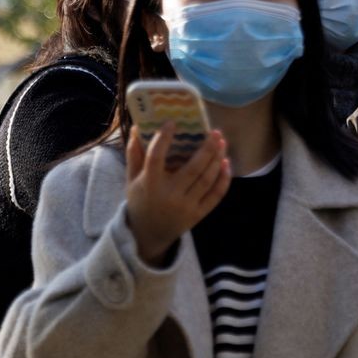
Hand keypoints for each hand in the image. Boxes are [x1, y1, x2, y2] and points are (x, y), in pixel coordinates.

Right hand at [125, 124, 230, 266]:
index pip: (156, 157)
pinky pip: (215, 195)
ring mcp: (186, 206)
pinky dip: (223, 179)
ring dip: (217, 160)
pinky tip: (226, 163)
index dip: (163, 139)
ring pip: (207, 180)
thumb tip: (135, 128)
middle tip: (214, 132)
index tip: (173, 122)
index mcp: (150, 184)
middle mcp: (169, 195)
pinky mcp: (198, 214)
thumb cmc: (140, 201)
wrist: (149, 235)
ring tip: (222, 142)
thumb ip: (133, 154)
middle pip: (193, 168)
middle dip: (207, 148)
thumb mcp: (131, 180)